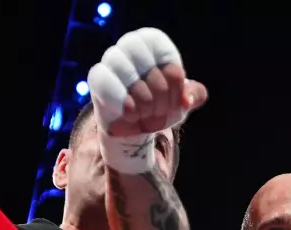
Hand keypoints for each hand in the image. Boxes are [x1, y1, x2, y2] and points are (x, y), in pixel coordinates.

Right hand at [88, 28, 207, 137]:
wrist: (136, 125)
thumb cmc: (159, 105)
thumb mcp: (181, 101)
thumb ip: (193, 95)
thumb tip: (189, 99)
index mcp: (153, 43)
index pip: (164, 51)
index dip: (173, 78)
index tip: (178, 98)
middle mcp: (130, 45)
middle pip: (145, 61)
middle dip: (159, 92)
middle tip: (161, 110)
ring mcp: (112, 59)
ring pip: (126, 73)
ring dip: (143, 101)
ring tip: (146, 114)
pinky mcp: (98, 77)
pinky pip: (106, 83)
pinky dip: (123, 103)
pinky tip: (132, 115)